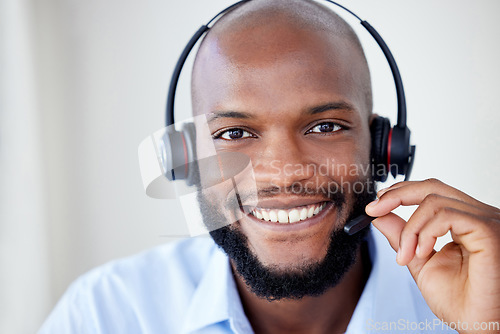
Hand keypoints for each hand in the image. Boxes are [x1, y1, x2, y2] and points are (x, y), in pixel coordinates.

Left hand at [365, 179, 499, 333]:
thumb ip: (402, 237)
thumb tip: (381, 217)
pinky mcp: (487, 231)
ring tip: (407, 254)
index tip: (375, 206)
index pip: (430, 192)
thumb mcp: (419, 262)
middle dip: (396, 195)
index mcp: (463, 222)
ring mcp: (485, 221)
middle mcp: (477, 217)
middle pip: (432, 187)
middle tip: (374, 211)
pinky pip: (447, 215)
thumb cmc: (460, 301)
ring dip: (410, 228)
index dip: (400, 193)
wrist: (478, 325)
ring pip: (434, 200)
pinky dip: (425, 232)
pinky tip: (421, 252)